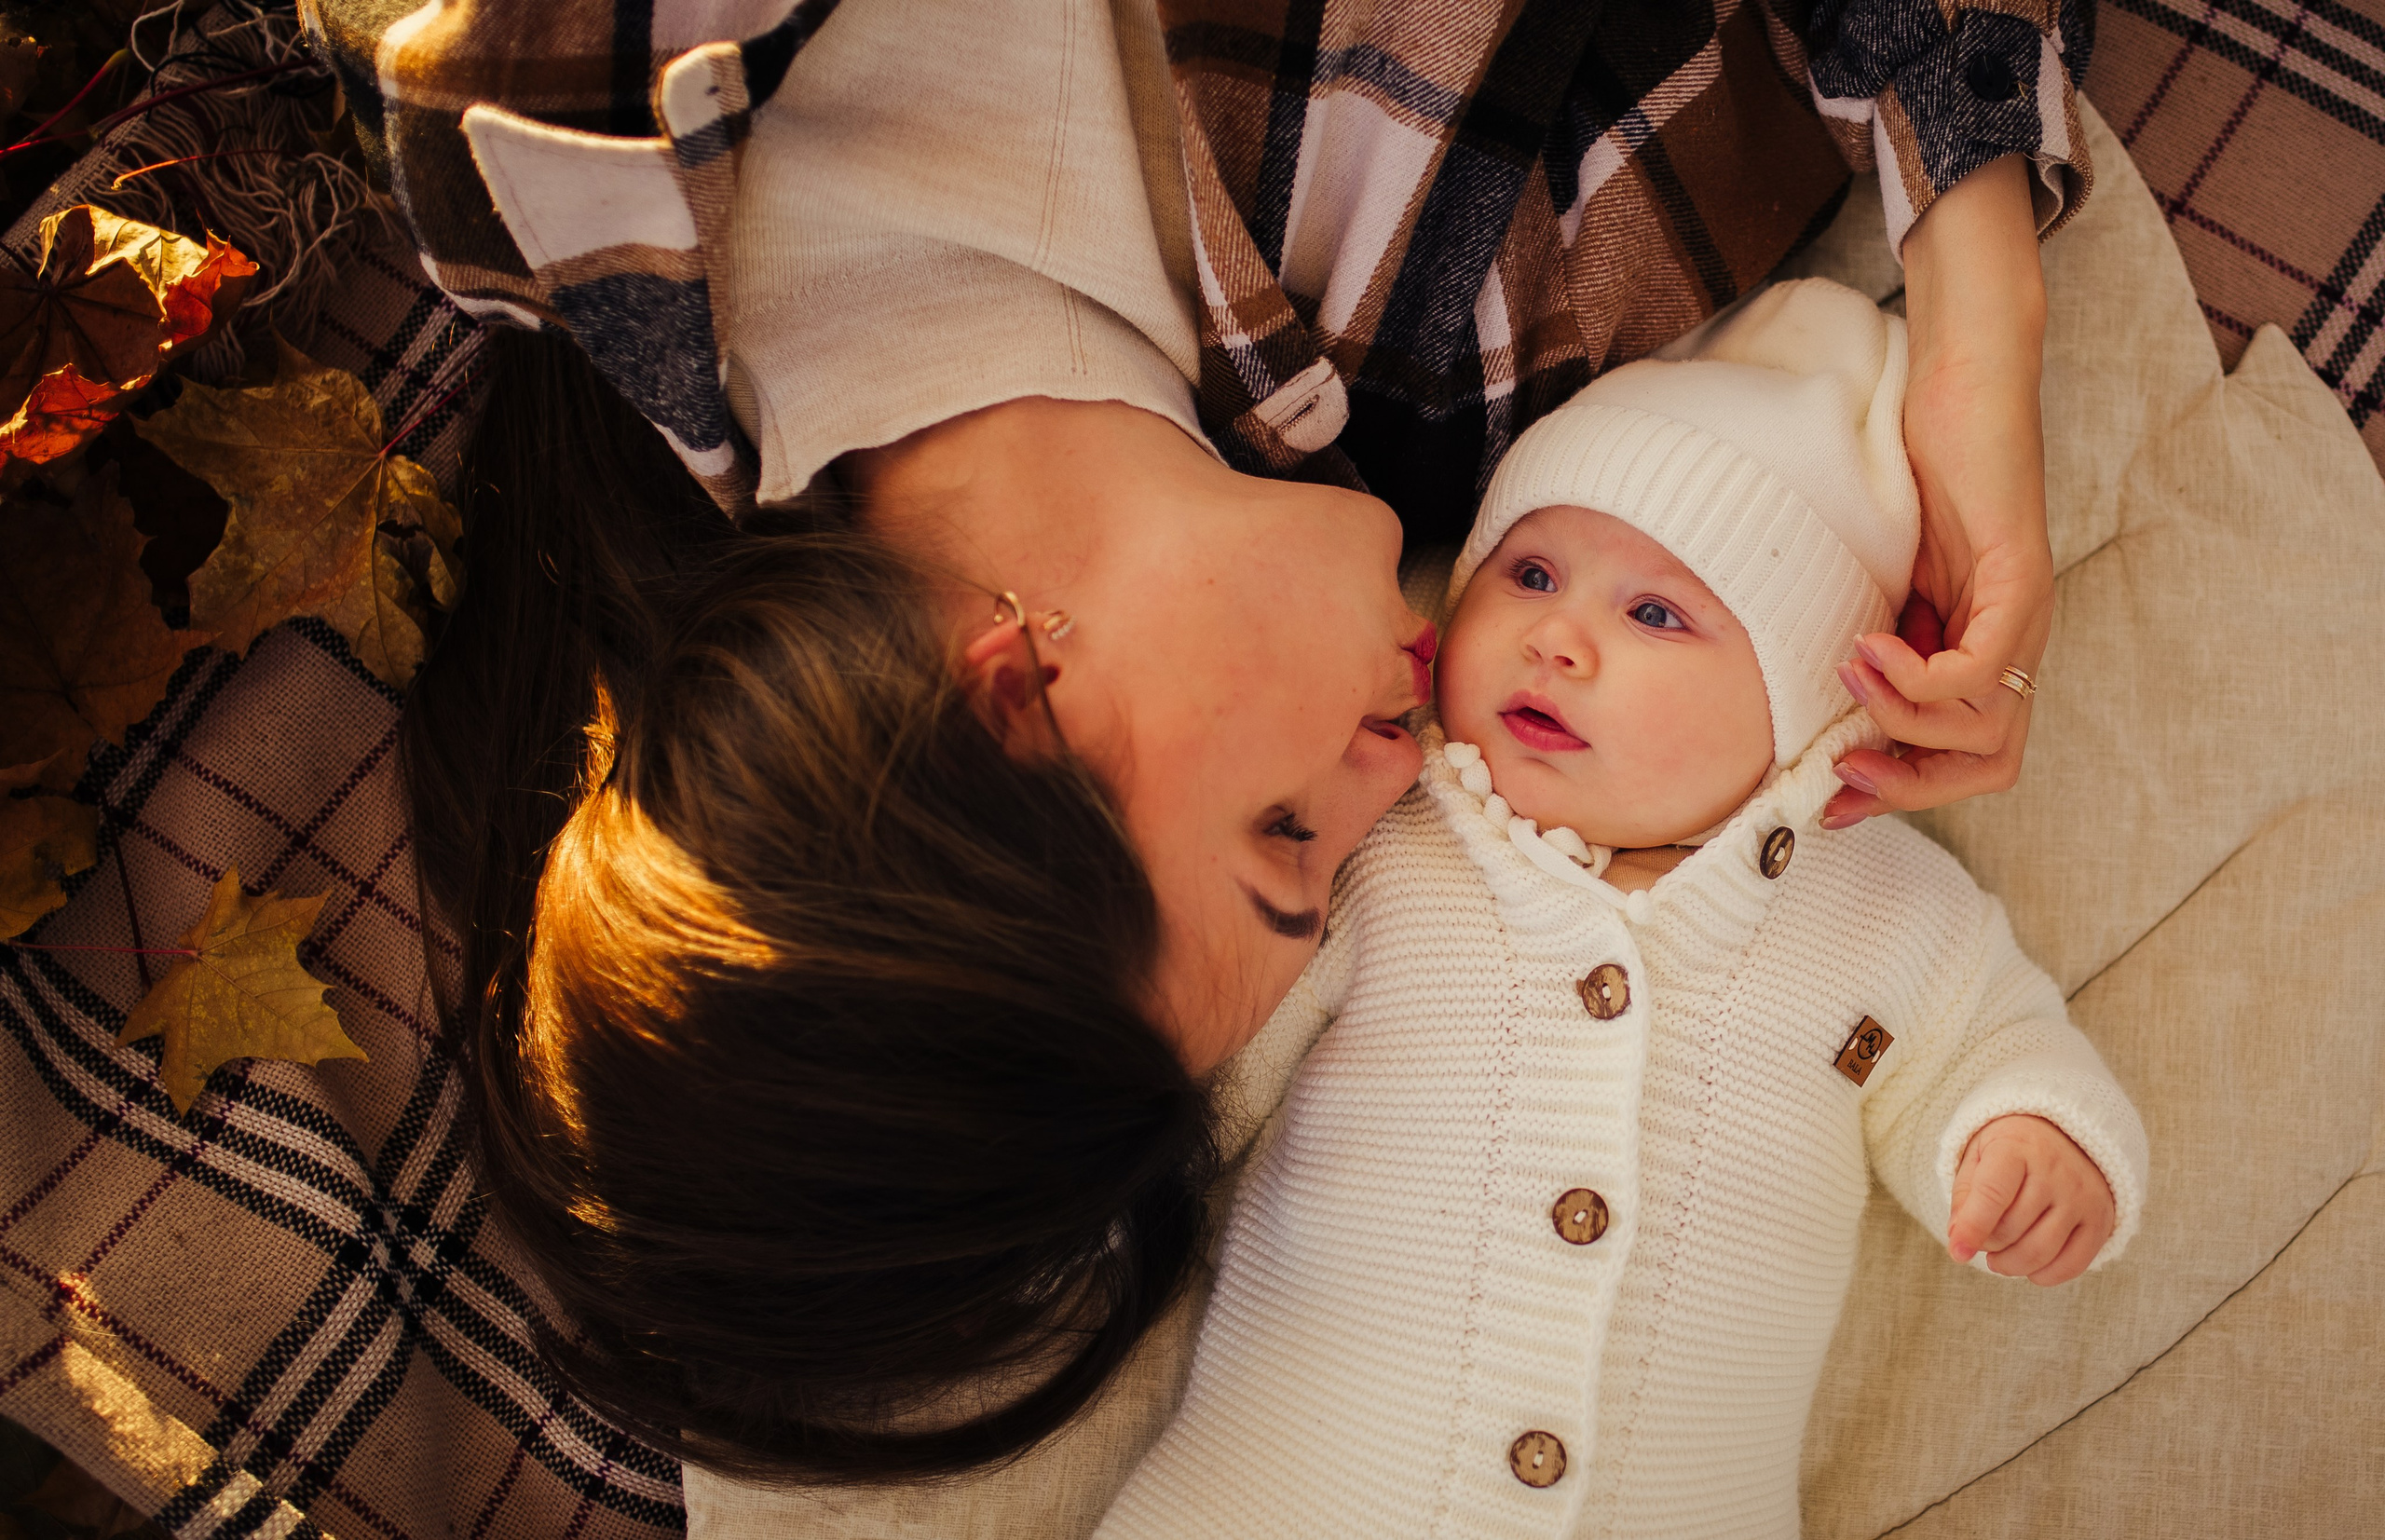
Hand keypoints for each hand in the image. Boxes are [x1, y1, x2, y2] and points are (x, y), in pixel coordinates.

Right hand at [1826, 155, 2052, 829]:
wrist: (1961, 381)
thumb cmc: (1916, 465)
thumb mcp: (1881, 574)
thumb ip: (1868, 635)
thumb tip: (1814, 696)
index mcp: (1984, 649)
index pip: (1967, 759)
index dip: (1904, 791)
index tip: (1833, 794)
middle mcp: (2017, 644)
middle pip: (1990, 765)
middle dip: (1910, 783)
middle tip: (1840, 769)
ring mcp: (2026, 615)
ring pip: (1985, 729)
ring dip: (1902, 720)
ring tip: (1846, 672)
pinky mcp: (2020, 580)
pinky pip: (1978, 671)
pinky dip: (1918, 678)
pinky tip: (1868, 645)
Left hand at [1946, 1113, 2113, 1285]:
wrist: (2066, 1134)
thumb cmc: (2012, 1149)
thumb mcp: (1979, 1155)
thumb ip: (1965, 1195)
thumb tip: (1958, 1239)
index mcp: (2017, 1147)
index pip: (1992, 1194)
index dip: (1972, 1228)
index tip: (1957, 1252)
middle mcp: (2055, 1172)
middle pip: (2011, 1229)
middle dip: (1987, 1245)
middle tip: (1982, 1239)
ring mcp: (2081, 1198)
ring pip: (2039, 1252)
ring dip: (2009, 1265)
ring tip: (1998, 1257)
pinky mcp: (2100, 1221)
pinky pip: (2072, 1265)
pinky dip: (2044, 1276)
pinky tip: (2029, 1265)